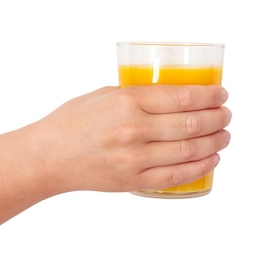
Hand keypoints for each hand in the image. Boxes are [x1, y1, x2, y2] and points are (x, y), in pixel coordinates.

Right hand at [30, 85, 231, 193]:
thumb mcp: (106, 95)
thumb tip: (179, 95)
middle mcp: (133, 130)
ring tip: (225, 135)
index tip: (222, 94)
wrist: (48, 157)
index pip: (182, 97)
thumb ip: (141, 96)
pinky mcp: (133, 181)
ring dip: (215, 142)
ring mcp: (134, 159)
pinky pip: (176, 176)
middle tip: (227, 115)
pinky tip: (212, 158)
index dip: (210, 95)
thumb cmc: (76, 121)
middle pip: (192, 123)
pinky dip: (200, 167)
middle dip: (218, 118)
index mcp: (127, 101)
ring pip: (189, 150)